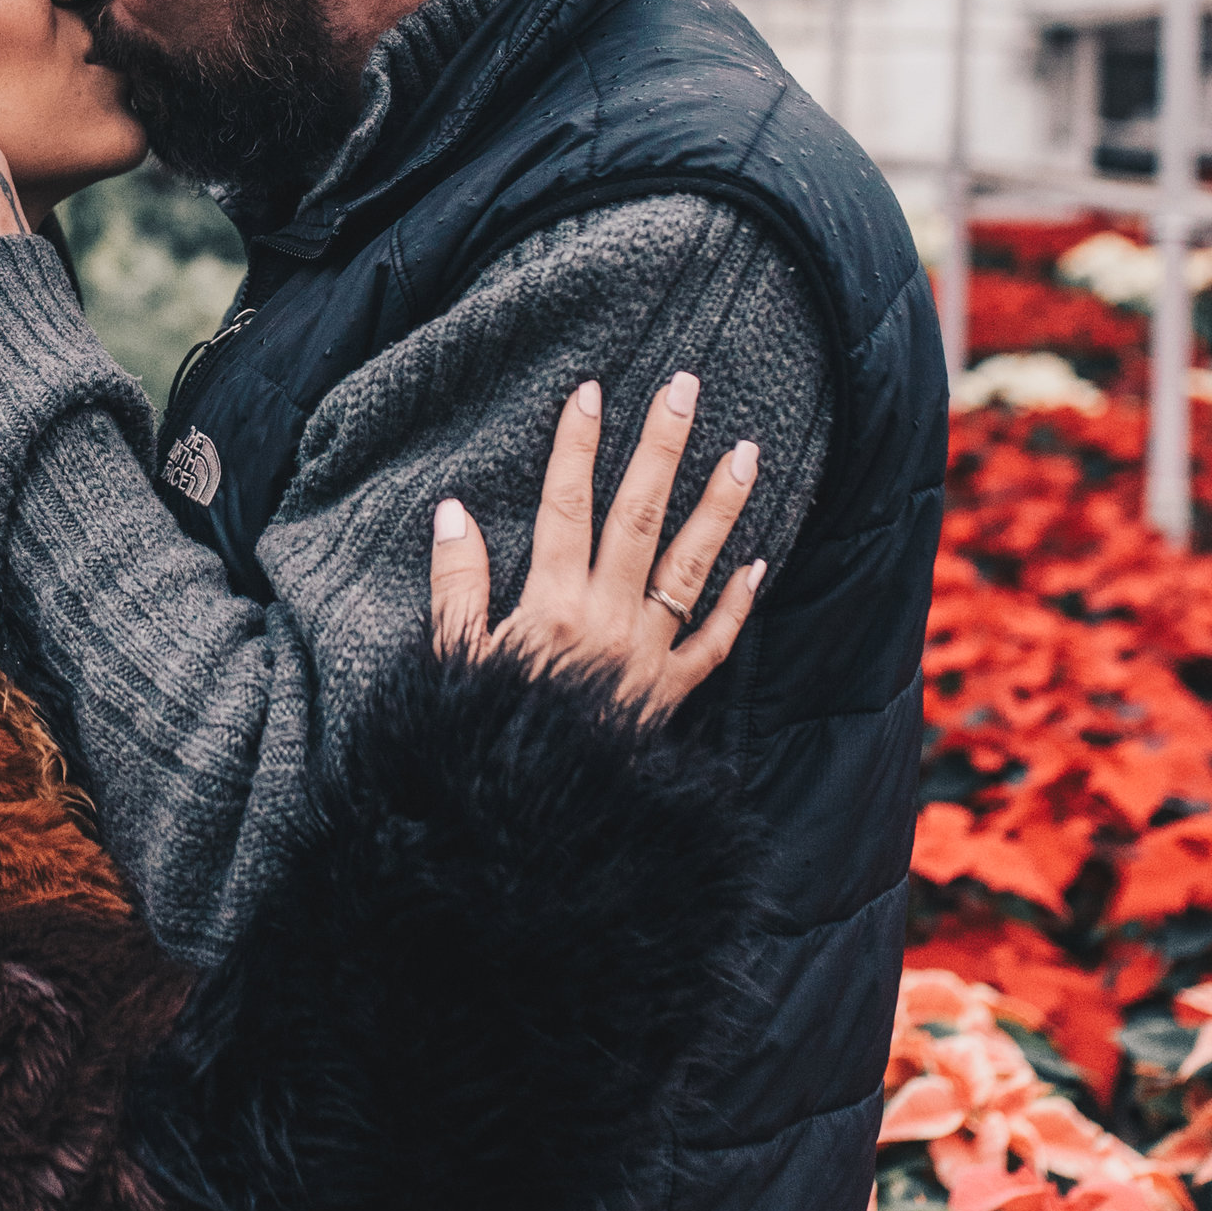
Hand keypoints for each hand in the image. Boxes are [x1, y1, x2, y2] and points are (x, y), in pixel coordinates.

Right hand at [426, 373, 764, 723]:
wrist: (531, 822)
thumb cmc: (482, 739)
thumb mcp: (452, 661)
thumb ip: (455, 585)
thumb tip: (452, 511)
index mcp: (550, 607)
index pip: (565, 507)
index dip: (576, 447)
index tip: (591, 391)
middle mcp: (607, 620)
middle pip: (638, 518)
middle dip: (661, 448)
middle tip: (685, 388)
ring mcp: (647, 655)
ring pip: (690, 567)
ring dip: (720, 506)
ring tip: (747, 451)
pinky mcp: (671, 694)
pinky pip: (713, 644)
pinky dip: (738, 605)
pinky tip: (759, 561)